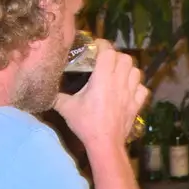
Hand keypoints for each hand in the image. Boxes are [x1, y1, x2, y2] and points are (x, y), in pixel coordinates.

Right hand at [55, 39, 146, 156]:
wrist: (105, 143)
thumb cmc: (86, 124)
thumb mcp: (66, 108)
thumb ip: (55, 95)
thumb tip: (45, 89)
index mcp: (103, 79)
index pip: (108, 52)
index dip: (102, 45)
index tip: (95, 46)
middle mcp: (119, 82)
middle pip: (125, 58)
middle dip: (115, 56)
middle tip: (105, 60)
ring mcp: (131, 93)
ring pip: (136, 71)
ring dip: (127, 69)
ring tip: (117, 73)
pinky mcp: (137, 104)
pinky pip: (142, 88)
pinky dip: (137, 86)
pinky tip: (128, 89)